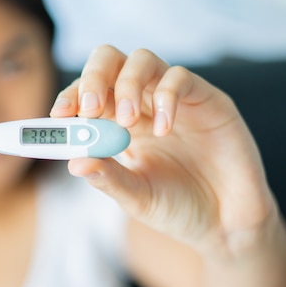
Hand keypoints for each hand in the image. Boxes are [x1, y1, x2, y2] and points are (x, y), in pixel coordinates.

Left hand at [50, 46, 277, 258]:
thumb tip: (73, 161)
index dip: (70, 97)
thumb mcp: (135, 197)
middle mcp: (144, 104)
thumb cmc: (177, 208)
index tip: (59, 115)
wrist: (225, 226)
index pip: (87, 94)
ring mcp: (175, 99)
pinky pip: (181, 79)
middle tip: (89, 108)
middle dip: (94, 78)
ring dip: (127, 85)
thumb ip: (108, 178)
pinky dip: (166, 98)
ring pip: (143, 60)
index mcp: (118, 124)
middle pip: (111, 62)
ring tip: (127, 122)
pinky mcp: (208, 101)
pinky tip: (163, 131)